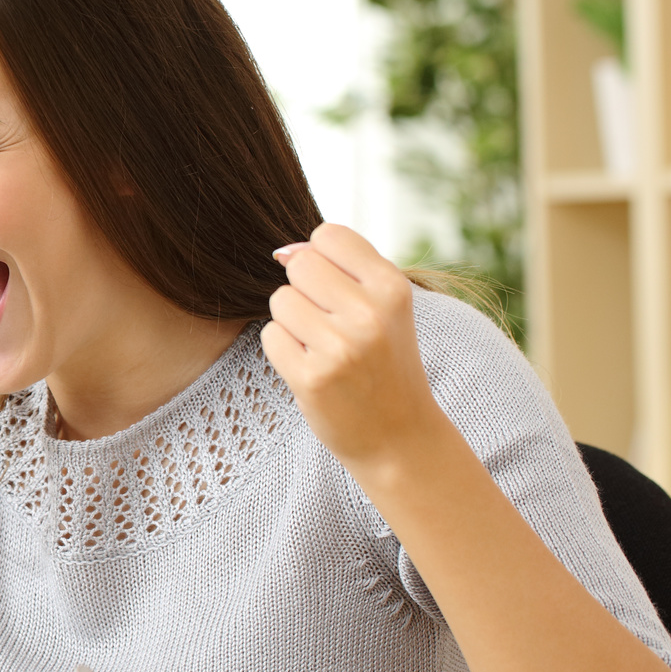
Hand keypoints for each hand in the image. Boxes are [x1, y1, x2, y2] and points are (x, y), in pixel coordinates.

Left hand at [262, 224, 446, 477]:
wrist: (399, 436)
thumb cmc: (384, 363)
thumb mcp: (383, 308)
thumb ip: (343, 270)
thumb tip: (283, 250)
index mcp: (392, 287)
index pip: (328, 235)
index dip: (322, 258)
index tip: (337, 290)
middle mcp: (370, 313)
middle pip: (299, 266)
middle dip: (304, 291)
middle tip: (329, 324)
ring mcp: (340, 347)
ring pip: (281, 300)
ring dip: (292, 322)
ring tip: (324, 348)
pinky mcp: (311, 377)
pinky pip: (271, 336)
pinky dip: (283, 351)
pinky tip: (313, 368)